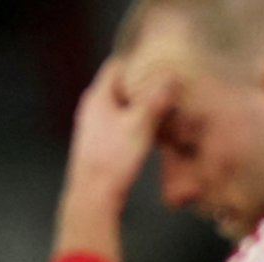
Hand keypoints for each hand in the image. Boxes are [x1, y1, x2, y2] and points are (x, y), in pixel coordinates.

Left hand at [54, 59, 178, 261]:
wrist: (92, 196)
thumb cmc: (113, 159)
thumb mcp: (140, 125)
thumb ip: (156, 99)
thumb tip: (172, 77)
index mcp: (97, 97)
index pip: (115, 66)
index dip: (137, 63)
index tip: (158, 65)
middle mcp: (91, 109)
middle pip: (119, 87)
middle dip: (142, 86)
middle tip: (166, 87)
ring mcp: (94, 128)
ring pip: (120, 108)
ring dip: (140, 108)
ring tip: (164, 110)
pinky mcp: (99, 146)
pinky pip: (120, 126)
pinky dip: (135, 125)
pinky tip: (152, 134)